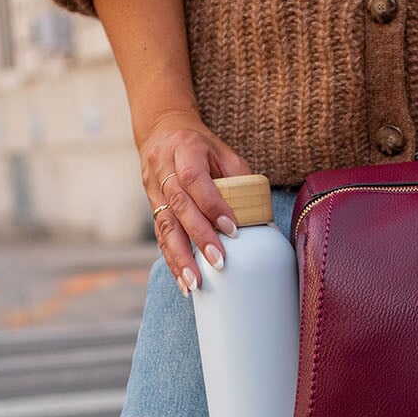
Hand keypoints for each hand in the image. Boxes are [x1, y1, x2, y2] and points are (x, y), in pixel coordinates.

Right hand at [138, 109, 250, 293]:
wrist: (162, 133)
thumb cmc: (203, 148)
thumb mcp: (225, 154)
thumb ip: (243, 184)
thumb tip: (266, 226)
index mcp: (185, 149)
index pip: (195, 180)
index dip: (213, 206)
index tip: (233, 230)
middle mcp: (163, 169)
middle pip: (179, 206)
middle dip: (199, 237)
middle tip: (219, 262)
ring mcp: (152, 189)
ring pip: (164, 225)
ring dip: (180, 257)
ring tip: (195, 283)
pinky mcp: (151, 207)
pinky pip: (160, 236)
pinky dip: (173, 260)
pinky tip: (184, 281)